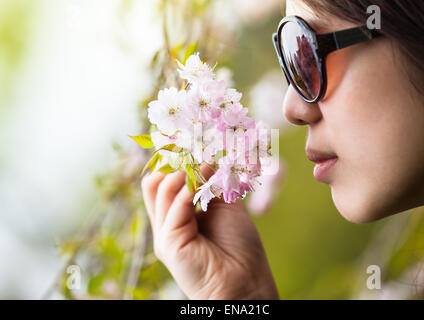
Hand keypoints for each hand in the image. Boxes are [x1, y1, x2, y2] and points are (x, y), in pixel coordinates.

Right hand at [141, 163, 278, 299]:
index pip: (163, 180)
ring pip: (158, 188)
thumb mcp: (226, 207)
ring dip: (183, 174)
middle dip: (174, 163)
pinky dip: (189, 192)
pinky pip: (173, 207)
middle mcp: (167, 222)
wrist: (246, 282)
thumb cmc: (239, 248)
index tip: (192, 143)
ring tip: (205, 173)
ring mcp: (165, 233)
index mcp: (179, 214)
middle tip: (197, 157)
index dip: (174, 160)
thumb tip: (205, 158)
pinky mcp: (168, 244)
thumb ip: (213, 184)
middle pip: (153, 182)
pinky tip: (204, 189)